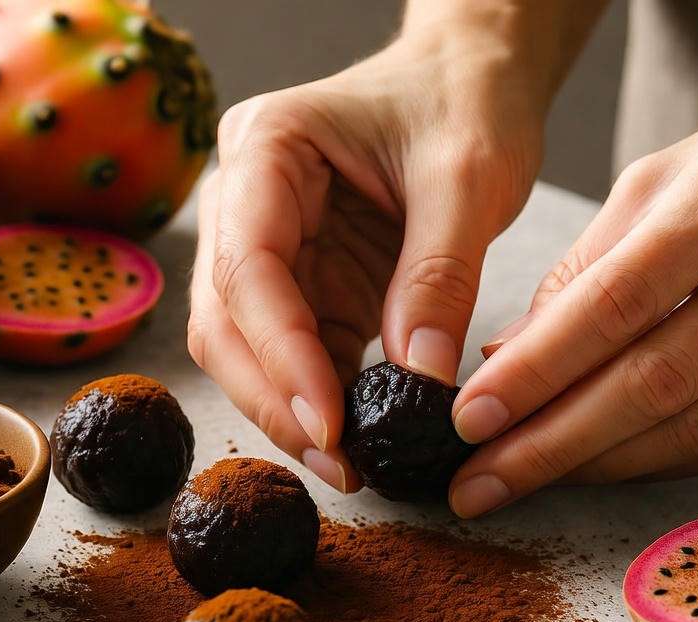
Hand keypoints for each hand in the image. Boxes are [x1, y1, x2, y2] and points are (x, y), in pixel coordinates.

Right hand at [187, 22, 553, 491]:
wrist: (473, 80)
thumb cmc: (465, 102)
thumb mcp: (468, 177)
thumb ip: (439, 275)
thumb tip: (418, 382)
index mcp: (266, 147)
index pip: (247, 263)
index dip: (278, 350)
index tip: (328, 422)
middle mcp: (245, 198)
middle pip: (225, 318)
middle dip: (275, 397)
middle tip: (340, 465)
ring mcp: (268, 245)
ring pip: (246, 348)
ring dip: (291, 410)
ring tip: (353, 466)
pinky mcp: (302, 284)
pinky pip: (295, 354)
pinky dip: (322, 401)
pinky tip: (359, 438)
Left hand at [449, 39, 697, 517]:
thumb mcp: (661, 175)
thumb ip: (585, 267)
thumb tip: (508, 356)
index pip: (615, 304)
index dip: (536, 371)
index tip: (470, 418)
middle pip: (654, 382)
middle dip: (552, 444)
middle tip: (477, 482)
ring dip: (599, 467)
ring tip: (523, 482)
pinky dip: (661, 460)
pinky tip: (601, 469)